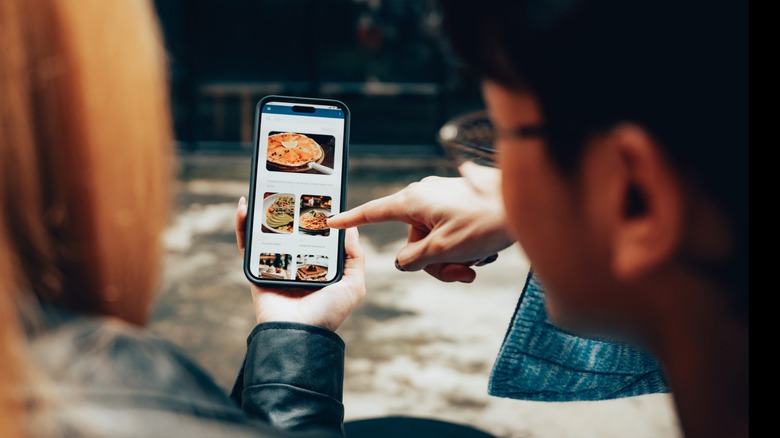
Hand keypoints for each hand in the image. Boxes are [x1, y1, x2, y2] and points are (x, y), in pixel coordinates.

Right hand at [236, 197, 365, 331]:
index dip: (317, 214)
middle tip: (289, 184)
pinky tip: (244, 206)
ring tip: (265, 189)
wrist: (298, 336)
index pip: (317, 234)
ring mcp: (275, 265)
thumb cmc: (328, 314)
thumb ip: (354, 257)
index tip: (318, 192)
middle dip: (288, 207)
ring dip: (263, 211)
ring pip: (267, 232)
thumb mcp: (353, 285)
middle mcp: (297, 263)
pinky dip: (242, 225)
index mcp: (319, 265)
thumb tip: (350, 229)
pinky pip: (247, 244)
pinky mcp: (256, 269)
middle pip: (291, 229)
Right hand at [327, 171, 514, 282]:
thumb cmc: (485, 221)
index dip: (351, 220)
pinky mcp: (459, 203)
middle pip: (412, 241)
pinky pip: (450, 233)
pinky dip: (463, 247)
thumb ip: (414, 260)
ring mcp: (443, 199)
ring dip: (453, 259)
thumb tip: (405, 262)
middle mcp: (424, 196)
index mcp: (413, 200)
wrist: (525, 204)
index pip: (373, 212)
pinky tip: (484, 252)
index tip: (331, 221)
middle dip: (434, 263)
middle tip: (461, 273)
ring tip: (477, 263)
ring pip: (434, 242)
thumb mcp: (444, 249)